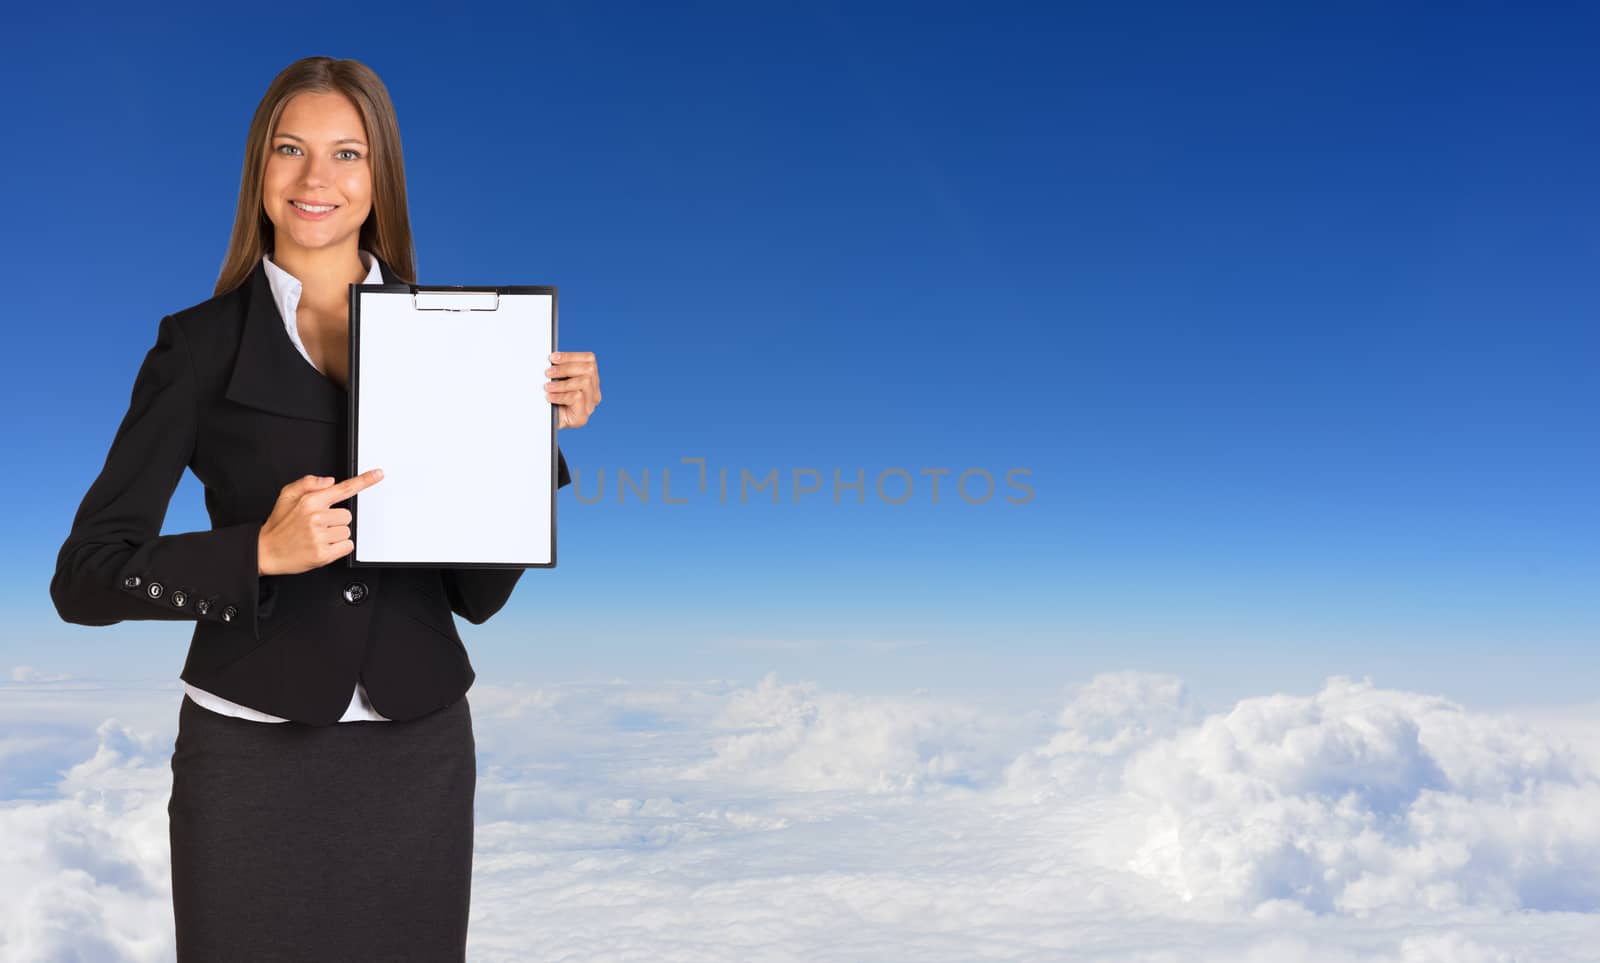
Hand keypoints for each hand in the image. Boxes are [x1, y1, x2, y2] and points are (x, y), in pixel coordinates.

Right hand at [257, 469, 384, 575]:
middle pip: (347, 515)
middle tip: (317, 526)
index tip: (378, 474)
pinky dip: (339, 548)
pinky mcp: (322, 554)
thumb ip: (307, 483)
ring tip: (316, 537)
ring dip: (336, 535)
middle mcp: (315, 517)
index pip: (342, 489)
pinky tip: (322, 546)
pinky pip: (347, 546)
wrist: (264, 551)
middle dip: (336, 521)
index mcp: (309, 501)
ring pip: (347, 531)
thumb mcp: (286, 496)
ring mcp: (319, 536)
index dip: (364, 481)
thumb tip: (330, 481)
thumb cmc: (278, 525)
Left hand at [545, 350, 600, 429]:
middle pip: (589, 369)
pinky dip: (560, 395)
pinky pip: (577, 397)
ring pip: (585, 382)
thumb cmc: (550, 401)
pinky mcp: (582, 417)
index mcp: (591, 380)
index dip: (571, 356)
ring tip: (547, 387)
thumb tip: (552, 358)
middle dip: (565, 368)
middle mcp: (594, 392)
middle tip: (548, 373)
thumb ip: (560, 369)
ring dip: (562, 383)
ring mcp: (590, 405)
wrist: (544, 426)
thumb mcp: (556, 381)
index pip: (590, 360)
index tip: (553, 358)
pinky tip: (550, 397)